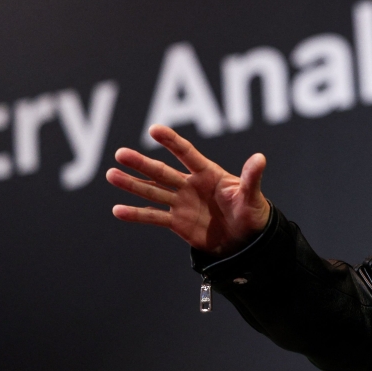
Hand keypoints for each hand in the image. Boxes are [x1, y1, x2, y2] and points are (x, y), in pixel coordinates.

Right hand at [106, 124, 270, 256]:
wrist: (246, 241)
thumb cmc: (253, 213)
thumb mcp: (252, 196)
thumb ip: (252, 178)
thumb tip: (260, 158)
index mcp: (209, 174)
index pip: (187, 154)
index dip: (172, 141)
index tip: (154, 129)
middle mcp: (191, 185)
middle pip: (162, 171)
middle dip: (141, 163)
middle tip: (120, 153)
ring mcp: (182, 202)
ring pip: (153, 191)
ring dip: (132, 183)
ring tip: (111, 174)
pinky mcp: (177, 222)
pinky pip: (153, 216)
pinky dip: (136, 214)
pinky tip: (117, 209)